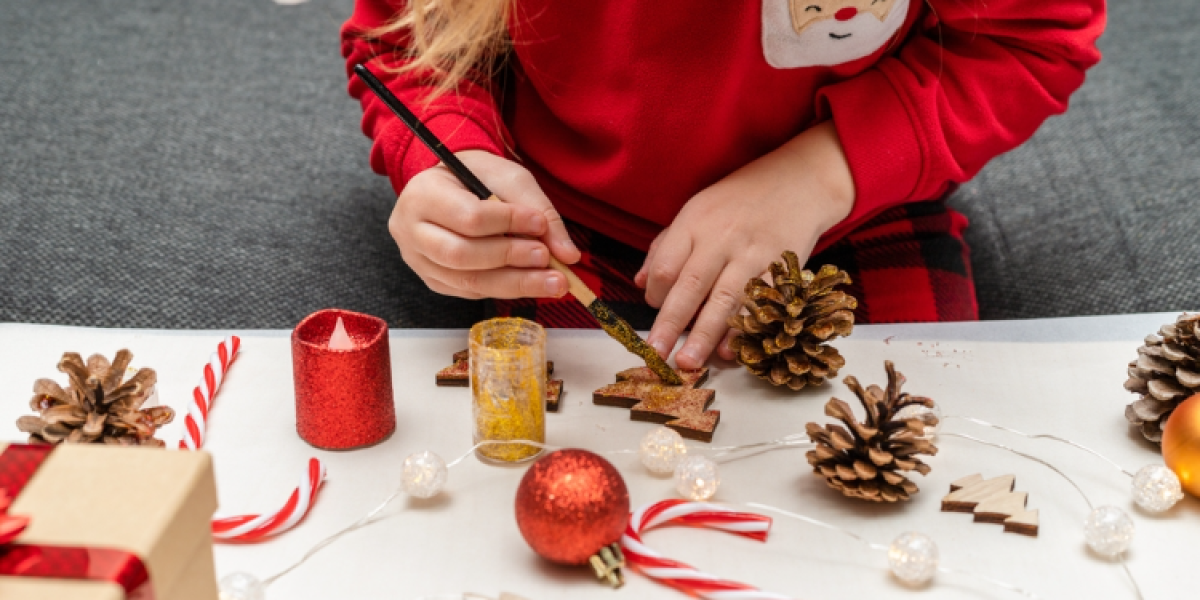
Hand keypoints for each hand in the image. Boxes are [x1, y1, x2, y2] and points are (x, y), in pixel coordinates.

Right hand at [389, 150, 580, 298]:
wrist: (451, 185)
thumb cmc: (477, 176)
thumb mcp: (509, 178)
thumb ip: (539, 210)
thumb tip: (568, 255)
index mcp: (423, 195)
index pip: (468, 217)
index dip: (508, 223)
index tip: (539, 224)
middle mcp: (411, 231)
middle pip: (461, 255)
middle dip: (510, 258)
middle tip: (548, 259)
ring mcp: (418, 261)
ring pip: (467, 282)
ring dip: (515, 283)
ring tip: (553, 282)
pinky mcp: (433, 280)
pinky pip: (470, 292)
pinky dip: (504, 289)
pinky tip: (530, 283)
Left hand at [634, 121, 855, 368]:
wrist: (799, 182)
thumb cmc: (740, 199)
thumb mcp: (697, 210)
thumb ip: (666, 247)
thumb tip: (641, 284)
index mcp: (695, 223)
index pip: (667, 265)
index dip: (656, 295)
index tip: (655, 310)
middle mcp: (722, 239)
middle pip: (691, 286)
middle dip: (671, 324)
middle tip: (657, 355)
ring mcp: (754, 255)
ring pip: (725, 299)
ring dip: (705, 335)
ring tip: (688, 363)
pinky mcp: (781, 268)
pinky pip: (759, 304)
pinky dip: (744, 328)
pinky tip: (731, 350)